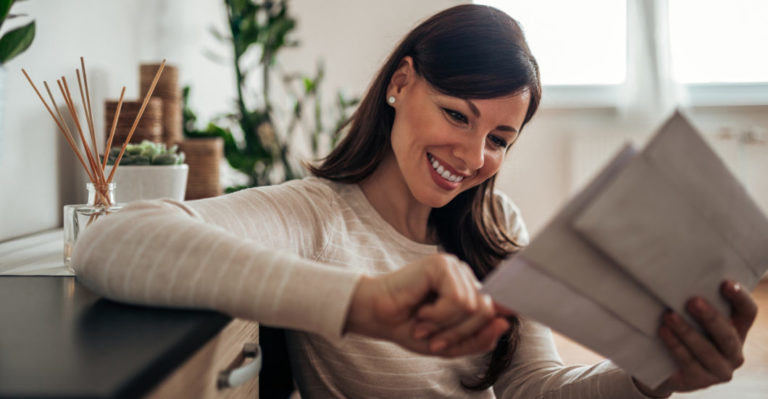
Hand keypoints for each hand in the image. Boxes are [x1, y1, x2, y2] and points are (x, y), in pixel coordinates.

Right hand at [344, 253, 510, 356]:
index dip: (495, 321)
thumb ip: (479, 339)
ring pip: (472, 307)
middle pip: (486, 311)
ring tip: (423, 325)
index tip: (486, 327)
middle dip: (460, 333)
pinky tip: (421, 311)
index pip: (497, 308)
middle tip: (434, 340)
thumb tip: (505, 323)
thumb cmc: (408, 327)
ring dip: (445, 325)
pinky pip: (457, 299)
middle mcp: (465, 277)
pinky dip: (438, 314)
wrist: (376, 317)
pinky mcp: (440, 264)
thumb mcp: (449, 344)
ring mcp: (453, 268)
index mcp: (469, 291)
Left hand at [634, 280, 757, 397]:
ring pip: (706, 350)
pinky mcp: (700, 381)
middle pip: (726, 334)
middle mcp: (734, 352)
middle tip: (692, 301)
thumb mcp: (693, 317)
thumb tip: (681, 274)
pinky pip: (689, 363)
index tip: (726, 283)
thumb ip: (697, 302)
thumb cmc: (683, 331)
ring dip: (686, 332)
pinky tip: (663, 332)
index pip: (748, 313)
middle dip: (709, 317)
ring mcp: (720, 370)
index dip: (740, 298)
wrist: (664, 366)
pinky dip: (675, 346)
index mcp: (738, 331)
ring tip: (669, 316)